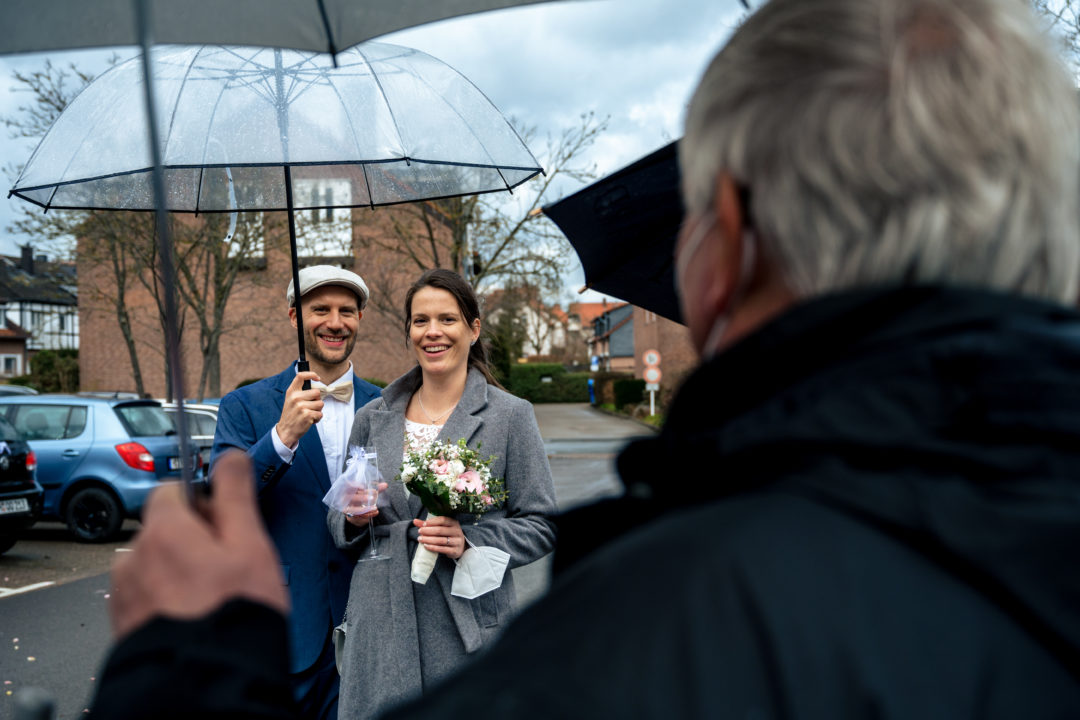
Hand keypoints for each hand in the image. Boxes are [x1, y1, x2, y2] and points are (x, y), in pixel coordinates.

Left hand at [108, 451, 288, 639]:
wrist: (205, 681)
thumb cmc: (234, 613)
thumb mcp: (250, 544)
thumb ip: (236, 494)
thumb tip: (231, 456)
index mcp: (163, 530)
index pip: (173, 490)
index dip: (203, 502)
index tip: (224, 524)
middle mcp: (133, 557)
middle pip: (163, 528)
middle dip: (191, 539)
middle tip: (226, 566)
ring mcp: (124, 593)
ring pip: (154, 564)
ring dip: (176, 571)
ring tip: (210, 598)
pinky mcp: (122, 623)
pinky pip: (145, 596)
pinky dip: (165, 600)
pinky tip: (193, 616)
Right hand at [275, 371, 323, 447]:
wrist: (285, 431)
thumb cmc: (291, 414)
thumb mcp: (291, 400)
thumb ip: (300, 392)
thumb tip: (315, 385)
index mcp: (291, 392)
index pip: (300, 376)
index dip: (311, 374)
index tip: (317, 378)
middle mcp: (295, 397)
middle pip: (317, 392)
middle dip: (317, 400)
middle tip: (310, 407)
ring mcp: (301, 406)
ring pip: (321, 403)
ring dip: (318, 410)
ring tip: (309, 414)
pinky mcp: (307, 415)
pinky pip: (320, 413)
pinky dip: (317, 418)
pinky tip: (310, 420)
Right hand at [344, 482, 387, 526]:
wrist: (354, 510)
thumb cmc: (360, 497)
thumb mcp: (367, 492)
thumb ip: (376, 489)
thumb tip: (385, 485)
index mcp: (347, 490)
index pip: (347, 486)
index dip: (353, 486)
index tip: (362, 487)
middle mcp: (344, 499)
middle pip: (350, 498)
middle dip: (361, 497)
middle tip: (372, 498)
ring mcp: (346, 508)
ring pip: (353, 509)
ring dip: (365, 509)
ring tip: (375, 508)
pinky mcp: (350, 516)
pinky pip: (357, 516)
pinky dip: (367, 515)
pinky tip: (375, 512)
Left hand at [414, 515, 464, 558]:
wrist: (460, 547)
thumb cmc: (448, 535)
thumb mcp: (441, 527)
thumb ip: (428, 524)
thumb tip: (415, 521)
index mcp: (454, 523)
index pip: (443, 520)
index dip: (432, 522)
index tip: (423, 524)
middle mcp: (457, 531)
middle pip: (440, 530)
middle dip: (428, 531)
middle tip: (419, 531)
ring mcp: (457, 541)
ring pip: (441, 540)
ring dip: (429, 540)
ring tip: (420, 539)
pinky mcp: (455, 551)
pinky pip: (442, 549)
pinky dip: (433, 548)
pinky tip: (426, 546)